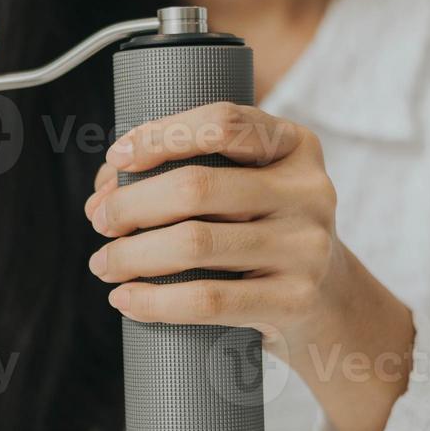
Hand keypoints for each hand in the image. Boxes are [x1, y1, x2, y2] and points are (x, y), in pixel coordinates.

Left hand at [83, 102, 415, 430]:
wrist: (330, 307)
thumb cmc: (265, 237)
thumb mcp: (252, 190)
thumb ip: (194, 171)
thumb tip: (106, 189)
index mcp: (295, 146)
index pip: (223, 123)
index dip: (160, 135)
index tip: (117, 158)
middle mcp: (309, 191)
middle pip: (196, 187)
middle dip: (130, 204)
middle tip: (99, 221)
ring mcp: (306, 247)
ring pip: (194, 244)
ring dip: (130, 255)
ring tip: (103, 264)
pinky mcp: (294, 300)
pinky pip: (207, 300)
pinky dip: (154, 301)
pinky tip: (125, 300)